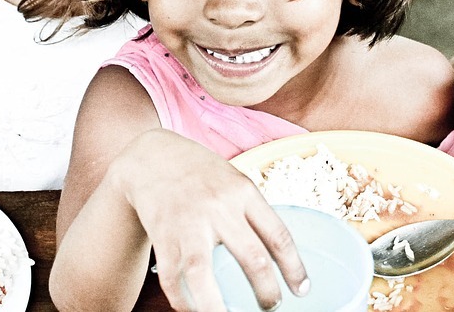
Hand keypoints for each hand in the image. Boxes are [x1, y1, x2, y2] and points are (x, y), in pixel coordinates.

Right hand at [116, 130, 307, 310]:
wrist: (152, 156)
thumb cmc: (200, 172)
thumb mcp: (233, 179)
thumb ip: (251, 211)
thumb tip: (276, 254)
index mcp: (243, 191)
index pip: (277, 235)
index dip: (294, 267)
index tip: (302, 290)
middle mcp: (219, 206)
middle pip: (251, 256)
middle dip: (266, 291)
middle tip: (272, 306)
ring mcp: (188, 222)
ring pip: (202, 273)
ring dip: (217, 306)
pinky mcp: (162, 234)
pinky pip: (172, 277)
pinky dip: (184, 301)